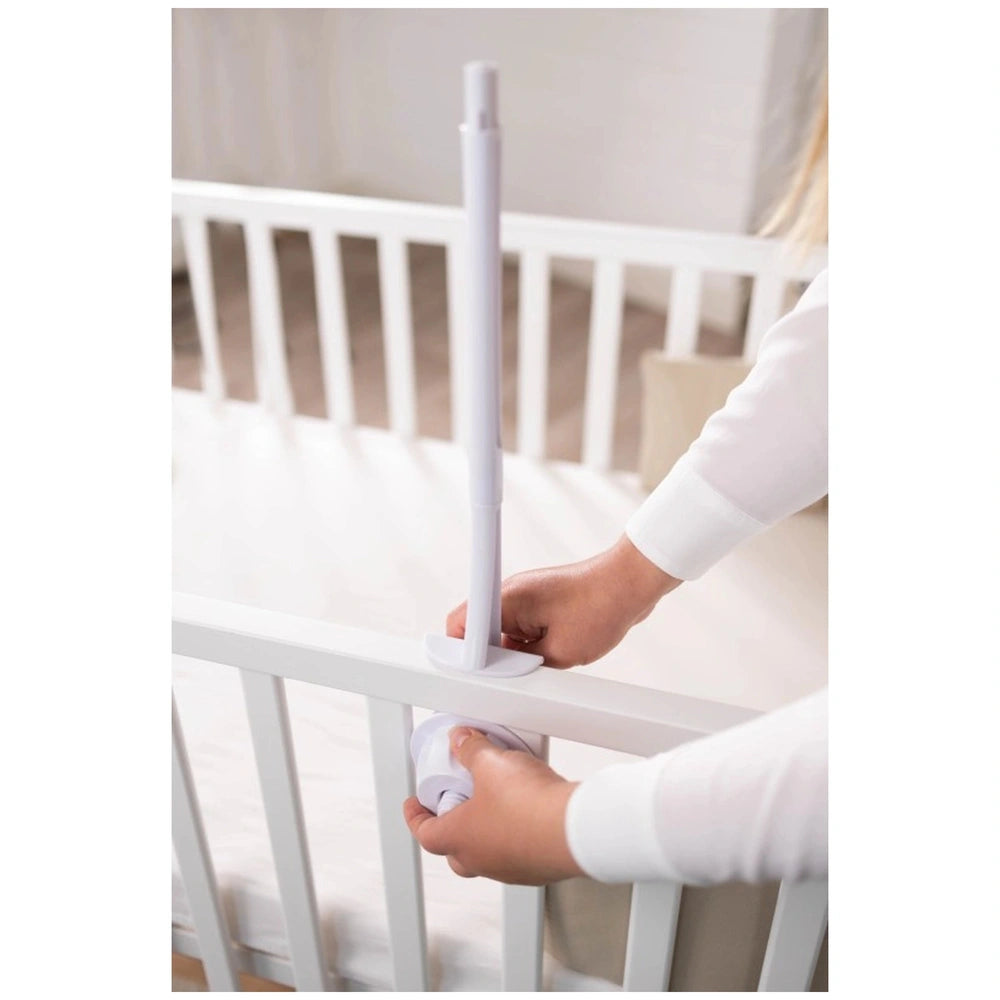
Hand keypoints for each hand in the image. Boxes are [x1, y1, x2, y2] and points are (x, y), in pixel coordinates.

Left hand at [403, 727, 582, 885]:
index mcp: (459, 839)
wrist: (573, 829)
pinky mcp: (540, 867)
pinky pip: (519, 852)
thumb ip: (471, 749)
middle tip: (456, 806)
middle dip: (452, 830)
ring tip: (495, 803)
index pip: (425, 833)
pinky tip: (528, 813)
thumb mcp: (490, 762)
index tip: (414, 805)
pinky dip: (517, 834)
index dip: (415, 817)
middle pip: (455, 852)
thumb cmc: (527, 806)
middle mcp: (483, 860)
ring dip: (487, 831)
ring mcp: (512, 867)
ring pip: (489, 853)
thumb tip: (460, 739)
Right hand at [446, 534, 679, 667]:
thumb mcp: (558, 652)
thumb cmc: (600, 607)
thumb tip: (509, 677)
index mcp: (506, 599)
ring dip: (518, 649)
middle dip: (495, 655)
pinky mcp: (542, 599)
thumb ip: (524, 666)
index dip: (461, 653)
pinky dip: (533, 641)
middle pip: (481, 630)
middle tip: (515, 673)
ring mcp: (527, 595)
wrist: (631, 583)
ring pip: (505, 630)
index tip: (474, 674)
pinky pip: (525, 625)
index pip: (459, 624)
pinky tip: (555, 650)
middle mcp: (511, 592)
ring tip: (546, 659)